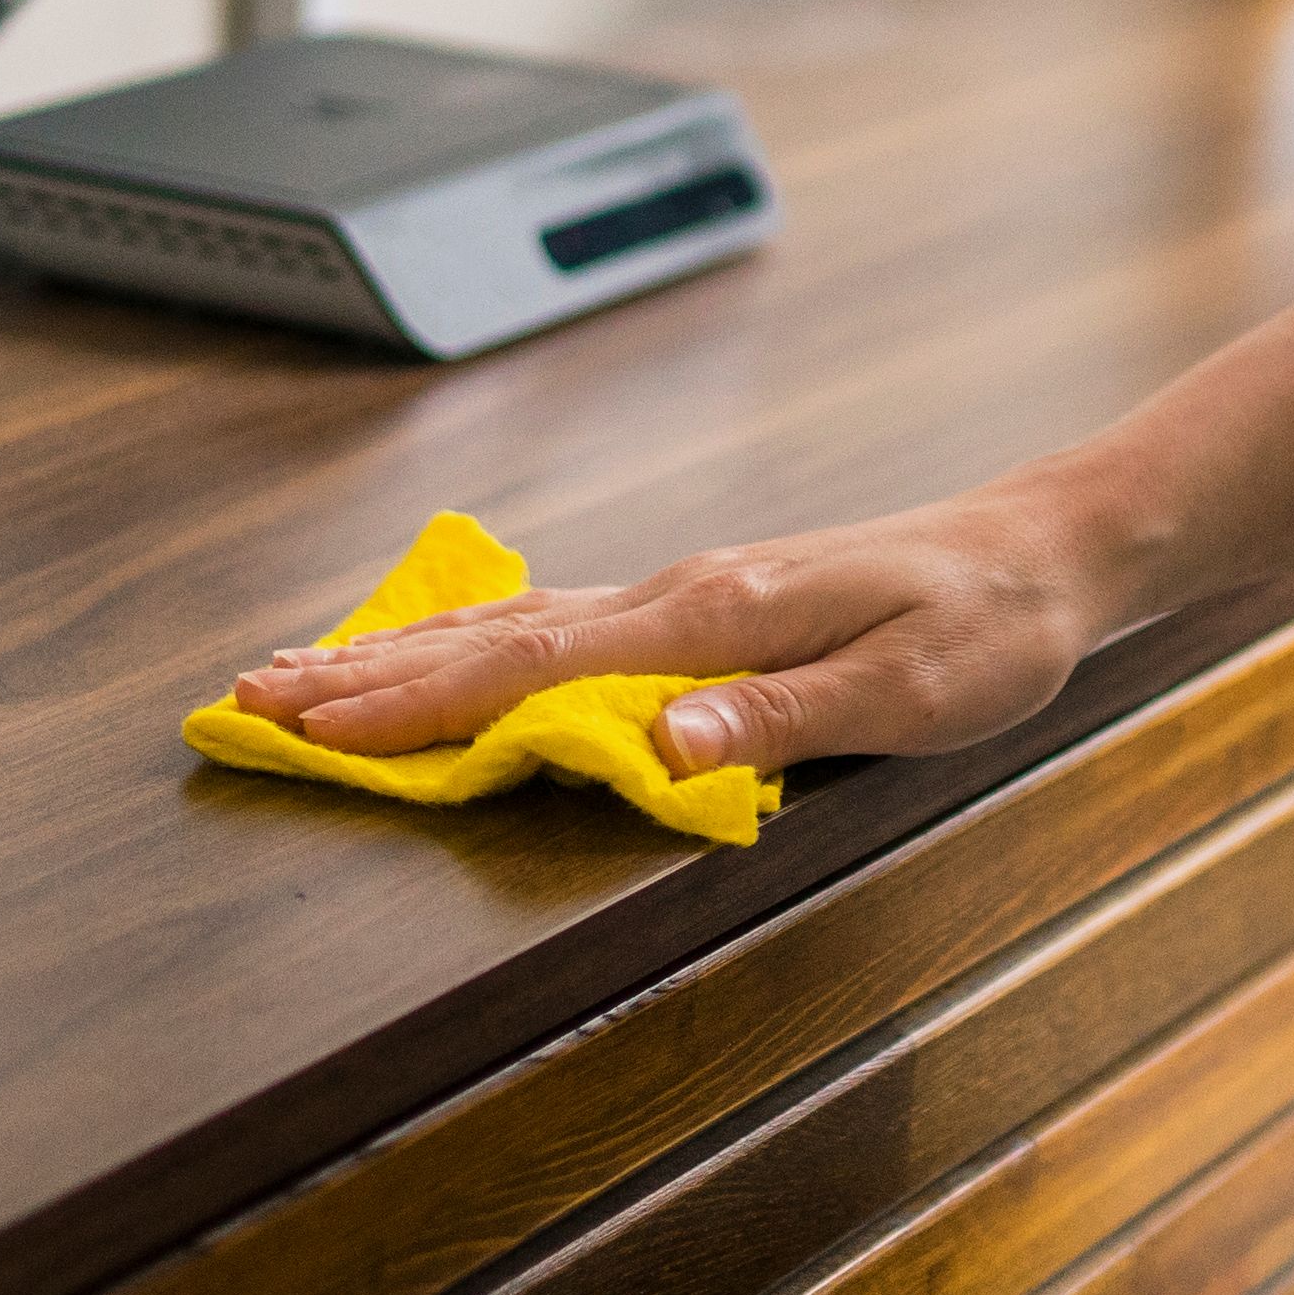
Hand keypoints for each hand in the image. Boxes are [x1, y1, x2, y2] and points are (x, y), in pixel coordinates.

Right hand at [216, 480, 1126, 778]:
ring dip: (400, 652)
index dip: (421, 703)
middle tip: (247, 700)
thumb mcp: (912, 690)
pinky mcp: (700, 605)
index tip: (319, 727)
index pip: (535, 667)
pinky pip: (554, 626)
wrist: (1046, 552)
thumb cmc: (990, 629)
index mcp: (713, 616)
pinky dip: (471, 641)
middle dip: (366, 673)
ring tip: (298, 673)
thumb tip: (662, 743)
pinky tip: (435, 653)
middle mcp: (679, 594)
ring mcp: (683, 594)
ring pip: (509, 623)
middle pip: (490, 636)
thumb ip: (782, 716)